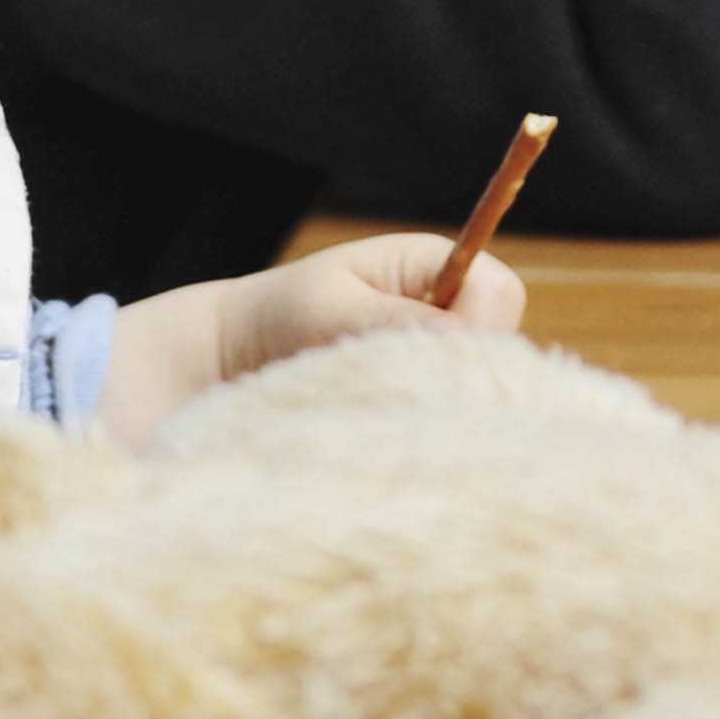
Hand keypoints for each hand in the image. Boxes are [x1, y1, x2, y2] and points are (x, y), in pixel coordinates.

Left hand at [93, 234, 524, 449]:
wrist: (218, 373)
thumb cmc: (271, 321)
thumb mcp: (323, 308)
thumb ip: (393, 320)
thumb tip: (465, 340)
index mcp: (433, 271)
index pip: (498, 292)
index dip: (476, 321)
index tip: (422, 348)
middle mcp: (448, 323)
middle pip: (502, 353)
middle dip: (457, 376)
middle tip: (386, 389)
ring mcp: (437, 375)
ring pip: (477, 403)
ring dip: (429, 415)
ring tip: (364, 417)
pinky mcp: (417, 424)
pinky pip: (444, 441)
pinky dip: (413, 445)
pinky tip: (372, 447)